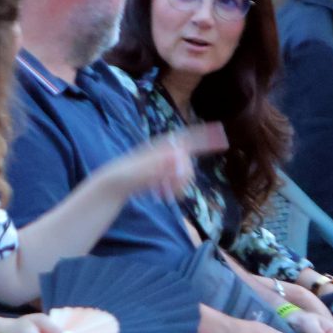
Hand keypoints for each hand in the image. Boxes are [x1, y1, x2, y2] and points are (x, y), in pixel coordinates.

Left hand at [95, 123, 227, 199]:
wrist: (113, 184)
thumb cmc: (123, 176)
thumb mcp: (140, 171)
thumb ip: (159, 165)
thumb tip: (178, 157)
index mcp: (159, 147)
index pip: (185, 139)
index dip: (203, 136)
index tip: (219, 137)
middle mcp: (163, 152)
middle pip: (186, 161)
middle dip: (184, 176)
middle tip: (175, 191)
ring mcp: (162, 163)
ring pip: (182, 173)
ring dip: (179, 185)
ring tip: (166, 196)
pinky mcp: (160, 174)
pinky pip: (176, 181)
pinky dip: (174, 189)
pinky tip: (163, 196)